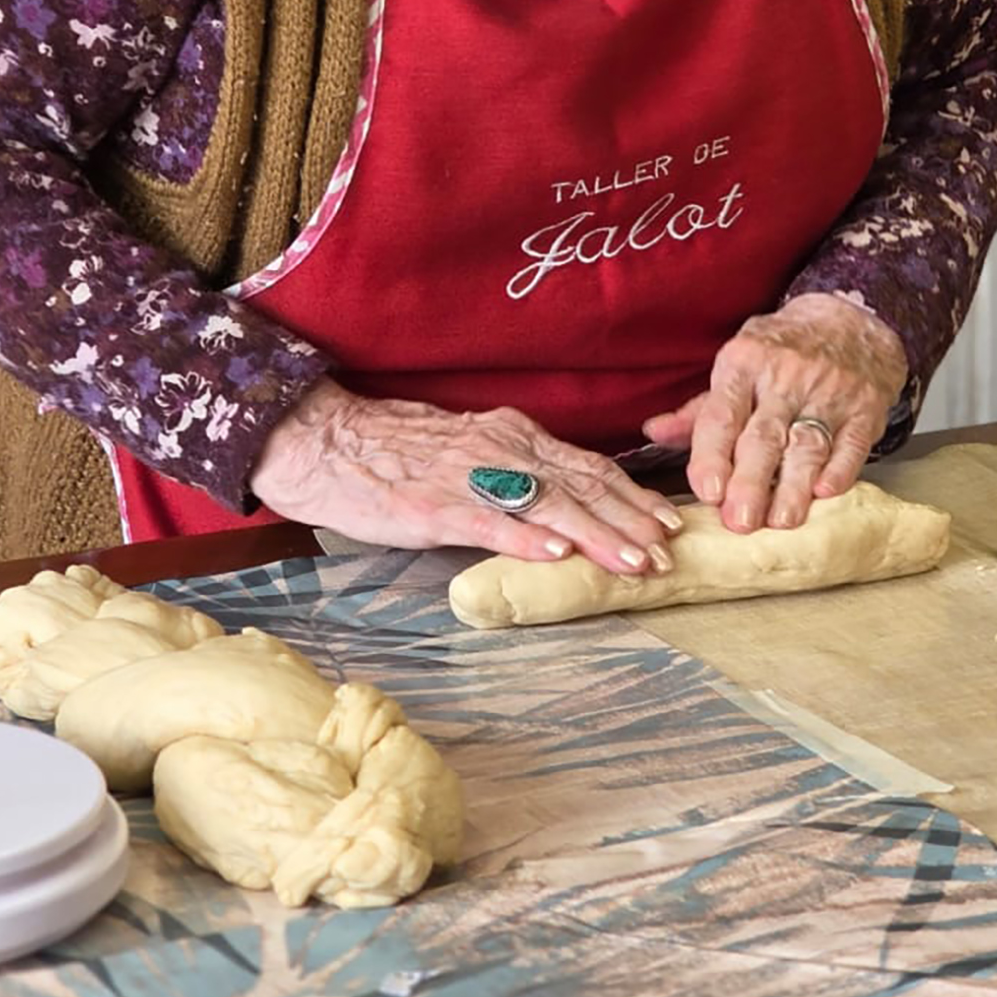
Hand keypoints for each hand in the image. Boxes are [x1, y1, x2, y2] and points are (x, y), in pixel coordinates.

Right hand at [249, 379, 681, 576]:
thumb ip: (512, 471)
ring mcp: (469, 476)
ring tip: (634, 561)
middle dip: (629, 519)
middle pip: (580, 484)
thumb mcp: (466, 450)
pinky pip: (490, 521)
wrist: (326, 441)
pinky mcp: (434, 505)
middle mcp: (500, 448)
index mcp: (510, 435)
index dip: (630, 494)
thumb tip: (561, 509)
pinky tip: (558, 554)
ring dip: (597, 534)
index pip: (586, 465)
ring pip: (548, 504)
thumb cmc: (393, 452)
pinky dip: (528, 537)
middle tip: (670, 548)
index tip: (666, 520)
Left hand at [642, 293, 908, 533]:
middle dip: (750, 481)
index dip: (712, 455)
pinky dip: (840, 469)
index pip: (723, 414)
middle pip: (764, 435)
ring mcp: (829, 391)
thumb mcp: (738, 364)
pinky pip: (852, 442)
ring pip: (807, 443)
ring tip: (780, 521)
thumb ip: (700, 409)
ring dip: (793, 485)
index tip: (707, 492)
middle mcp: (786, 376)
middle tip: (738, 522)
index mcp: (745, 363)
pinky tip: (826, 493)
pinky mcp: (865, 408)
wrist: (852, 319)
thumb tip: (653, 433)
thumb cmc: (782, 349)